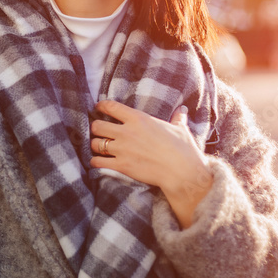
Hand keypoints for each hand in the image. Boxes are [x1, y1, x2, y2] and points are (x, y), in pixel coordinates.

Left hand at [89, 99, 213, 228]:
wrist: (181, 171)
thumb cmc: (183, 149)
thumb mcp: (180, 129)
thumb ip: (177, 119)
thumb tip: (182, 111)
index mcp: (138, 118)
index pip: (111, 107)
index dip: (101, 106)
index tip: (98, 107)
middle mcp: (127, 132)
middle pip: (97, 125)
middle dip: (96, 128)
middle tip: (99, 132)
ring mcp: (122, 149)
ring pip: (95, 144)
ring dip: (95, 146)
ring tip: (99, 148)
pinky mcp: (121, 165)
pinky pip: (97, 161)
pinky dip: (95, 161)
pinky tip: (99, 161)